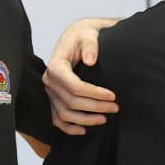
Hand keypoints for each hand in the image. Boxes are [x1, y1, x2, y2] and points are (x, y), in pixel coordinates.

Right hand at [44, 17, 119, 134]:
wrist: (76, 38)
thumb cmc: (83, 36)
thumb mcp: (88, 34)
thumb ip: (90, 45)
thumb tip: (90, 60)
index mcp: (56, 66)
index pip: (74, 86)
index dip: (94, 94)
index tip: (112, 96)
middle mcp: (49, 81)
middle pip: (71, 102)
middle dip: (95, 107)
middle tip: (116, 107)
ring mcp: (50, 92)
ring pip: (65, 114)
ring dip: (85, 120)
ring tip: (105, 119)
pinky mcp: (52, 99)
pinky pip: (57, 119)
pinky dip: (69, 128)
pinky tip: (84, 130)